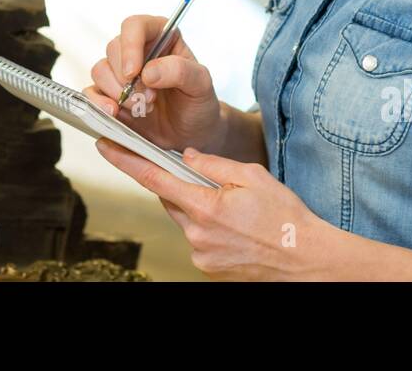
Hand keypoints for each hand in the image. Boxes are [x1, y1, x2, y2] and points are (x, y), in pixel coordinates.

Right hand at [82, 14, 224, 153]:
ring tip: (142, 108)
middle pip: (113, 48)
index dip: (130, 46)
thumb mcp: (201, 85)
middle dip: (127, 77)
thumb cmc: (198, 103)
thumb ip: (181, 72)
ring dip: (116, 92)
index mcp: (160, 37)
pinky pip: (91, 92)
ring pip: (100, 70)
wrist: (191, 134)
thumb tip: (148, 72)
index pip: (135, 26)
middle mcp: (137, 51)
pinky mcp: (109, 95)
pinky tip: (115, 114)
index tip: (134, 72)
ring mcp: (120, 73)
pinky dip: (99, 103)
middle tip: (149, 98)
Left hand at [94, 139, 335, 279]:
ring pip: (184, 218)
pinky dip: (208, 226)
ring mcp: (200, 254)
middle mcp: (196, 234)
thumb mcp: (253, 176)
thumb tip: (189, 156)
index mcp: (205, 207)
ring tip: (234, 209)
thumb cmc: (285, 218)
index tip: (105, 145)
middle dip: (182, 184)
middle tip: (212, 181)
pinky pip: (196, 237)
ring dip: (198, 207)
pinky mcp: (207, 266)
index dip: (126, 160)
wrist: (306, 260)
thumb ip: (214, 164)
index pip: (153, 178)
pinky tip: (235, 227)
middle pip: (170, 198)